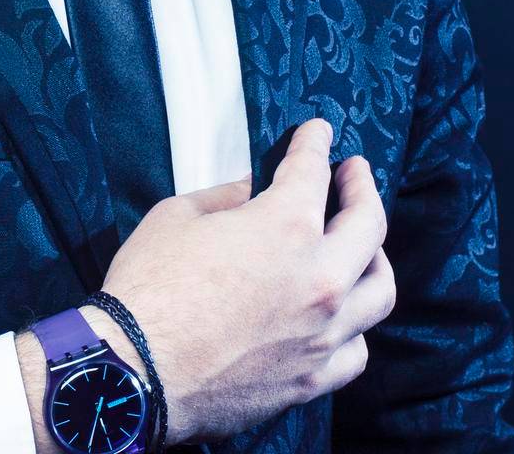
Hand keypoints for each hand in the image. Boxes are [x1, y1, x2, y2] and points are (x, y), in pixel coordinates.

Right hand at [89, 117, 395, 441]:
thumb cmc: (150, 287)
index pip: (312, 171)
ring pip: (378, 291)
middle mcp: (319, 279)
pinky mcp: (310, 380)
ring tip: (363, 244)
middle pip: (368, 225)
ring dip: (373, 257)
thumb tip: (250, 193)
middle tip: (354, 172)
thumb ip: (226, 199)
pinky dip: (354, 325)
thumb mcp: (178, 217)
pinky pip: (355, 350)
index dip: (314, 144)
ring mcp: (321, 336)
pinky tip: (342, 314)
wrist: (135, 374)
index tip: (317, 132)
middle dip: (362, 189)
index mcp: (285, 227)